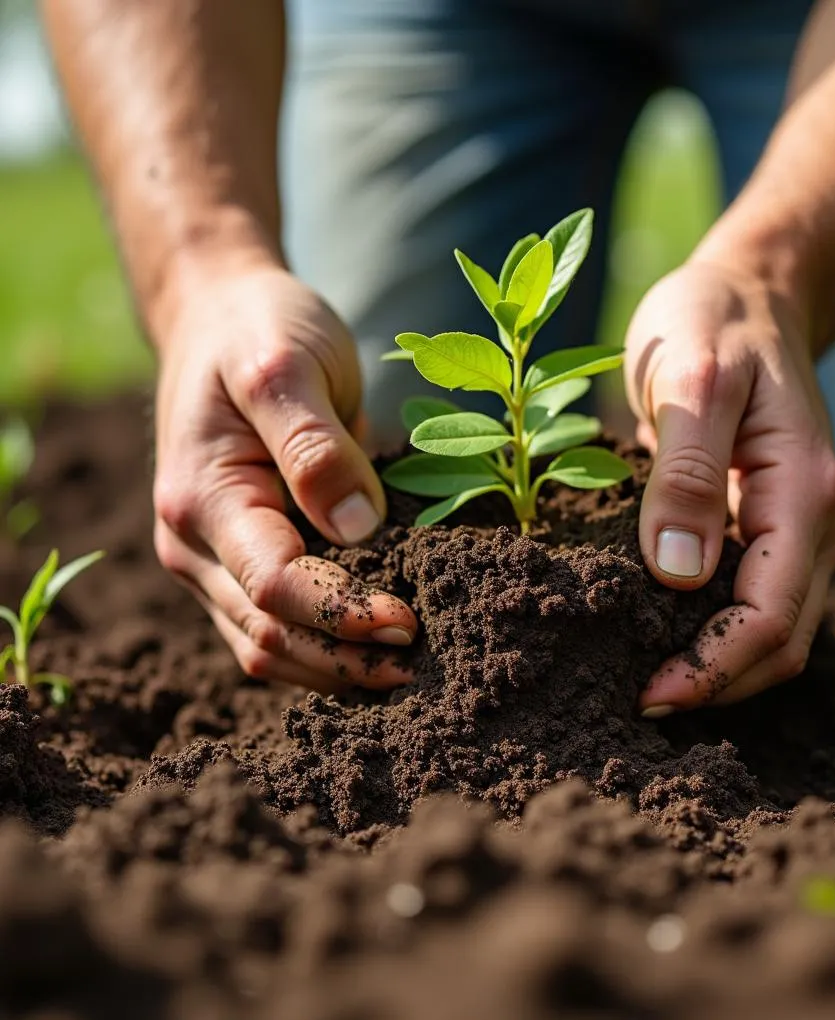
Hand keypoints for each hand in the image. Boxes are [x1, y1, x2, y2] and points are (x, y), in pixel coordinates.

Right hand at [152, 262, 417, 690]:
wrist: (220, 318)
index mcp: (202, 499)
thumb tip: (359, 530)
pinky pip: (275, 626)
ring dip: (335, 668)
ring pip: (268, 647)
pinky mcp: (239, 561)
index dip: (343, 614)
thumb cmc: (255, 332)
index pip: (274, 586)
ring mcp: (211, 560)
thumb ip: (315, 448)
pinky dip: (323, 647)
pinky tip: (372, 648)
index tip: (408, 620)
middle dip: (345, 659)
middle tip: (423, 662)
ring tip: (407, 669)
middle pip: (269, 635)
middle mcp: (194, 545)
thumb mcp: (286, 367)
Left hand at [625, 257, 834, 713]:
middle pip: (777, 640)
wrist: (747, 296)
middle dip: (711, 682)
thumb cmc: (714, 323)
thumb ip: (686, 473)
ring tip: (638, 680)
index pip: (771, 614)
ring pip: (771, 632)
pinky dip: (710, 632)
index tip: (647, 694)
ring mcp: (802, 529)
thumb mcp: (691, 378)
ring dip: (712, 667)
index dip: (711, 667)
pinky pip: (752, 600)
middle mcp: (818, 522)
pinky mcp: (773, 527)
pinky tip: (656, 636)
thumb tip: (676, 576)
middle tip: (634, 702)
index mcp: (805, 491)